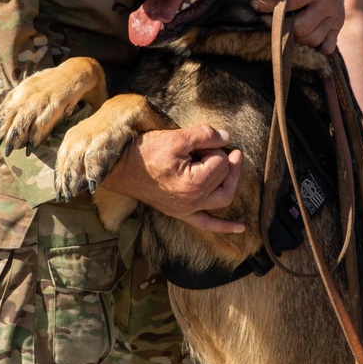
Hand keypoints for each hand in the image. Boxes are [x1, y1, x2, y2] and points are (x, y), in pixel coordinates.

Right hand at [104, 125, 244, 232]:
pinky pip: (207, 224)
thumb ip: (206, 135)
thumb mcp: (177, 137)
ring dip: (230, 182)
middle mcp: (193, 202)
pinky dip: (224, 226)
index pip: (221, 162)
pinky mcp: (181, 213)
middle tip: (216, 146)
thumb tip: (227, 137)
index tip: (196, 142)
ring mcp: (187, 210)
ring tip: (231, 164)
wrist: (121, 168)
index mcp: (194, 184)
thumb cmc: (146, 152)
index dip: (213, 147)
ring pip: (222, 199)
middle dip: (223, 161)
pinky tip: (241, 228)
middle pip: (225, 180)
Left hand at [253, 0, 349, 51]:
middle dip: (280, 25)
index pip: (293, 3)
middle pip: (302, 28)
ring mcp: (336, 16)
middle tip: (264, 18)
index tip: (255, 4)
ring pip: (312, 40)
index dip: (271, 6)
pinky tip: (300, 33)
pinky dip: (313, 44)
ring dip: (294, 36)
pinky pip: (327, 46)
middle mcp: (331, 3)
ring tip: (281, 24)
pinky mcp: (338, 24)